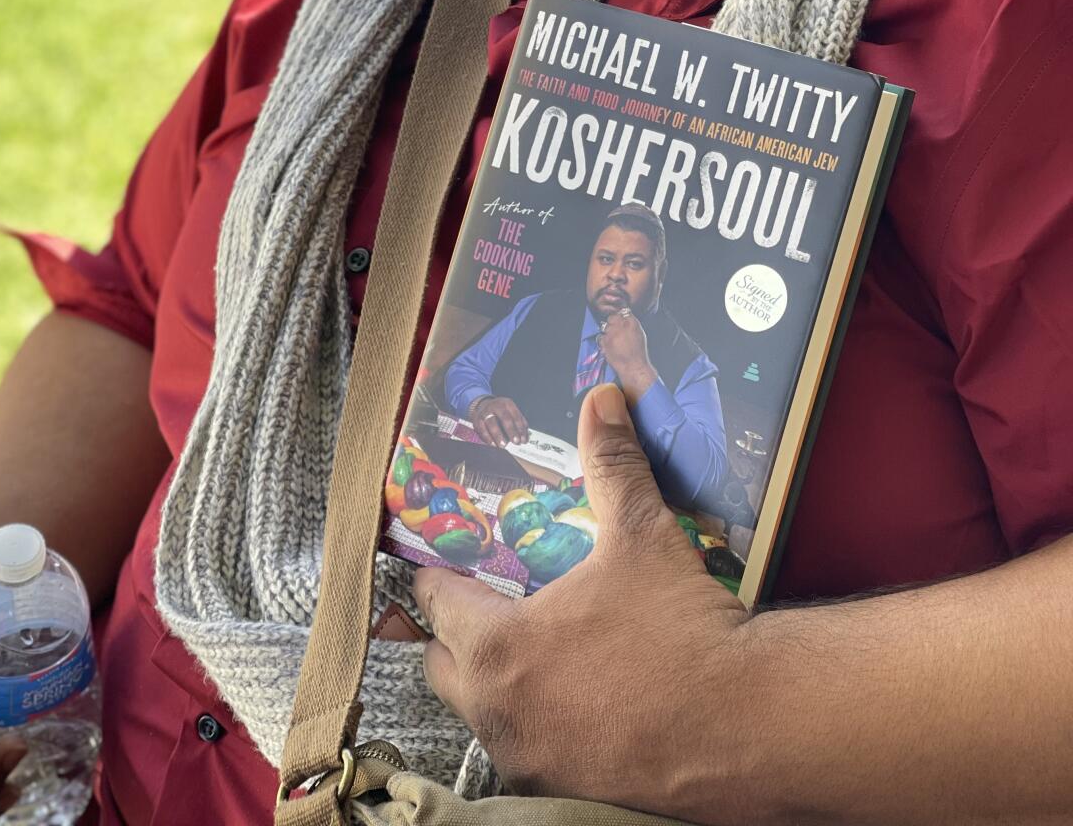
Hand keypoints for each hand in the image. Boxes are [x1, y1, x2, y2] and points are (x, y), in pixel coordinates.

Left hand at [416, 385, 748, 811]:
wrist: (751, 725)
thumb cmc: (684, 633)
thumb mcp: (641, 532)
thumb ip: (611, 462)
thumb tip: (601, 400)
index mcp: (497, 648)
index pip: (435, 602)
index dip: (439, 572)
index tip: (445, 559)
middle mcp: (498, 715)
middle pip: (444, 665)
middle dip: (458, 631)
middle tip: (488, 599)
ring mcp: (531, 762)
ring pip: (484, 713)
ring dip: (498, 681)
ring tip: (538, 645)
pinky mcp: (567, 793)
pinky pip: (529, 752)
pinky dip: (538, 722)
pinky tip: (578, 694)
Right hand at [468, 395, 528, 447]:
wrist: (482, 404)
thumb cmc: (501, 411)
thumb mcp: (511, 411)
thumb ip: (519, 423)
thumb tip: (524, 437)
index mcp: (507, 404)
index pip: (516, 415)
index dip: (520, 428)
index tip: (523, 440)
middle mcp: (496, 406)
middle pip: (505, 418)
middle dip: (511, 431)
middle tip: (515, 442)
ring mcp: (485, 412)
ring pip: (491, 423)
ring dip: (498, 435)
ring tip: (503, 445)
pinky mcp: (477, 419)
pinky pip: (482, 429)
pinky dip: (487, 438)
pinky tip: (493, 444)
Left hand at [596, 308, 654, 389]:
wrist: (633, 367)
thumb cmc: (639, 352)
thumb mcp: (639, 334)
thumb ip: (631, 324)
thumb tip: (624, 317)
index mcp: (632, 323)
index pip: (623, 312)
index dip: (620, 317)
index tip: (620, 322)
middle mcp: (621, 326)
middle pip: (612, 318)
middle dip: (613, 323)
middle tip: (616, 331)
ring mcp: (612, 334)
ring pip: (605, 327)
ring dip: (608, 332)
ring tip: (614, 340)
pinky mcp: (605, 342)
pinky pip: (600, 337)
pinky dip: (603, 341)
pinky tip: (610, 346)